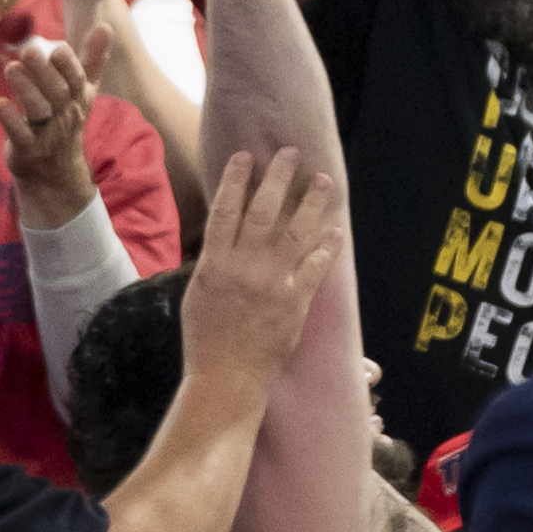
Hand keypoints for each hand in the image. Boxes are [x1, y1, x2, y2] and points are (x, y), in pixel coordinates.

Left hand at [0, 30, 111, 229]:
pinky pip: (19, 133)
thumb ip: (92, 58)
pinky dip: (9, 119)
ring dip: (24, 89)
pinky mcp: (26, 148)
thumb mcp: (82, 91)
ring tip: (10, 68)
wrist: (56, 172)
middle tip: (29, 49)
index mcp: (77, 98)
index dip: (68, 65)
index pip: (76, 80)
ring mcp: (46, 133)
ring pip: (37, 110)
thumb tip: (106, 25)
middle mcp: (64, 115)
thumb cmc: (67, 119)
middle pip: (57, 92)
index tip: (58, 47)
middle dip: (43, 71)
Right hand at [180, 147, 338, 386]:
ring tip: (322, 180)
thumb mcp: (196, 294)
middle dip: (277, 178)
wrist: (228, 378)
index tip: (245, 156)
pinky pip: (316, 266)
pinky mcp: (296, 301)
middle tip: (289, 153)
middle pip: (263, 211)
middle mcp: (244, 267)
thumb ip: (212, 263)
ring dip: (311, 203)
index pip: (224, 210)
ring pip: (295, 232)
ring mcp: (273, 282)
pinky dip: (327, 246)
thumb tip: (223, 238)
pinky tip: (336, 229)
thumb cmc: (206, 340)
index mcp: (215, 263)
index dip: (235, 180)